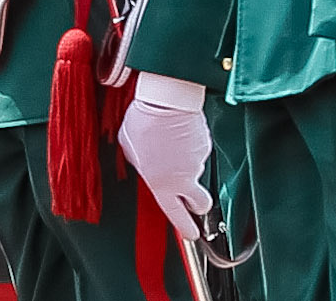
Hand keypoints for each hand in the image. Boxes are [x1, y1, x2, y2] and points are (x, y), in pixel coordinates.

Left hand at [116, 82, 213, 239]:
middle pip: (200, 203)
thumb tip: (144, 162)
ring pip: (194, 169)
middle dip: (198, 204)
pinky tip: (178, 131)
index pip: (176, 215)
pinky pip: (197, 149)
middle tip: (192, 197)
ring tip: (168, 140)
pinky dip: (189, 144)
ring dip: (185, 160)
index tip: (192, 235)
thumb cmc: (144, 122)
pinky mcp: (206, 146)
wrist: (167, 100)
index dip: (185, 227)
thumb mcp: (129, 147)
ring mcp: (197, 163)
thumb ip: (139, 162)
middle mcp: (184, 179)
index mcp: (162, 184)